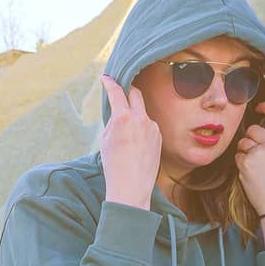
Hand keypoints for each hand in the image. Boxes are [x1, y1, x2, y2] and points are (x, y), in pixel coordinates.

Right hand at [99, 74, 161, 209]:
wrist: (131, 187)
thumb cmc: (114, 165)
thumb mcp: (105, 140)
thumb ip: (114, 121)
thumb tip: (120, 111)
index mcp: (123, 117)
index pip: (116, 92)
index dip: (110, 83)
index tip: (106, 78)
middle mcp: (141, 118)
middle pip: (135, 93)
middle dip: (127, 90)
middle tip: (121, 91)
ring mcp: (152, 127)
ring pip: (142, 113)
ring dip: (134, 115)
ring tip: (125, 135)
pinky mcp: (158, 136)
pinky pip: (148, 127)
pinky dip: (141, 129)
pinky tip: (135, 145)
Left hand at [233, 101, 264, 213]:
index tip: (259, 107)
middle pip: (253, 129)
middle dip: (251, 138)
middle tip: (258, 153)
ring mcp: (258, 153)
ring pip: (243, 143)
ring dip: (245, 151)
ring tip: (256, 165)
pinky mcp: (246, 164)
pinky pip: (238, 156)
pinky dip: (241, 163)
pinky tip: (251, 172)